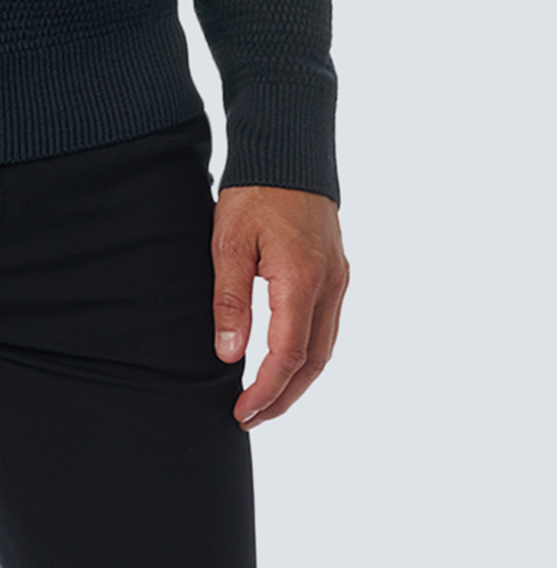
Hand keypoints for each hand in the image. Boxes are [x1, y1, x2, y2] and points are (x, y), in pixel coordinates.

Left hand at [212, 184, 347, 427]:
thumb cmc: (255, 192)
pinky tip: (287, 361)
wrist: (288, 150)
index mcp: (302, 278)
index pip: (288, 354)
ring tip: (266, 399)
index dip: (266, 391)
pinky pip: (328, 326)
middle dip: (284, 397)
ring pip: (325, 348)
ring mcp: (339, 279)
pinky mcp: (339, 271)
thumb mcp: (229, 242)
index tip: (242, 412)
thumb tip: (229, 355)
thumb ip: (230, 299)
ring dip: (298, 380)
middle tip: (251, 417)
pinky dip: (309, 353)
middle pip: (313, 362)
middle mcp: (330, 285)